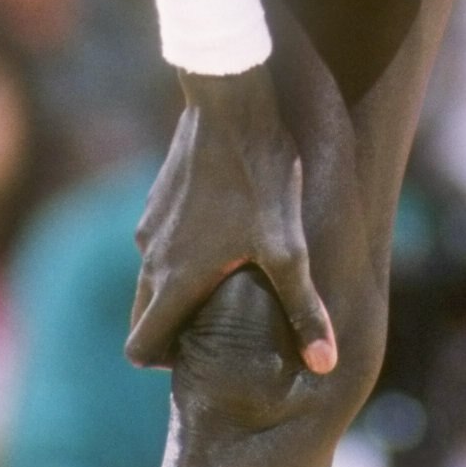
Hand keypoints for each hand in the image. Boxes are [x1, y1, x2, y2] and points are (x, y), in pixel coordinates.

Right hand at [126, 64, 336, 373]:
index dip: (165, 361)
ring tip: (230, 276)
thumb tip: (326, 366)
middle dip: (173, 329)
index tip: (200, 353)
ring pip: (152, 277)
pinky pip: (160, 242)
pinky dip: (182, 252)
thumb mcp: (287, 247)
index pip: (139, 349)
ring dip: (180, 287)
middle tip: (219, 323)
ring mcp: (149, 225)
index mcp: (173, 280)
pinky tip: (226, 232)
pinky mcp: (157, 198)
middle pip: (143, 317)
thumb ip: (303, 308)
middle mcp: (150, 257)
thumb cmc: (258, 176)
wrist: (230, 100)